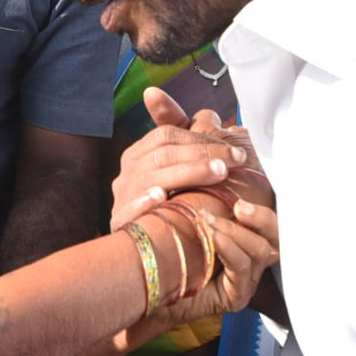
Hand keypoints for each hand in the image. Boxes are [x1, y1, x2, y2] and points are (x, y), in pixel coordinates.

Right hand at [110, 89, 250, 229]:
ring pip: (152, 178)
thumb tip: (181, 102)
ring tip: (217, 173)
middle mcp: (127, 174)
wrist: (153, 254)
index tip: (235, 151)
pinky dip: (143, 202)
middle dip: (201, 155)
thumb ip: (183, 137)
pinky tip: (161, 197)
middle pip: (162, 154)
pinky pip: (129, 210)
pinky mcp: (121, 224)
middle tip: (234, 160)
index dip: (202, 139)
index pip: (166, 135)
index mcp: (139, 156)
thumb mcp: (180, 169)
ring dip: (186, 173)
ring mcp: (122, 198)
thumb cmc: (173, 206)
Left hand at [150, 199, 278, 327]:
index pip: (266, 219)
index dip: (259, 203)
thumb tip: (211, 168)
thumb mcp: (183, 216)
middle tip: (240, 206)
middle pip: (276, 236)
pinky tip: (213, 237)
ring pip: (261, 250)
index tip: (241, 190)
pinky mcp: (236, 296)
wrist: (145, 288)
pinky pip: (242, 268)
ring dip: (236, 231)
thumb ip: (200, 198)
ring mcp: (245, 279)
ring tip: (210, 221)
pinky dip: (230, 249)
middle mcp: (249, 258)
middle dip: (262, 218)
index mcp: (242, 237)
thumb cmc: (162, 249)